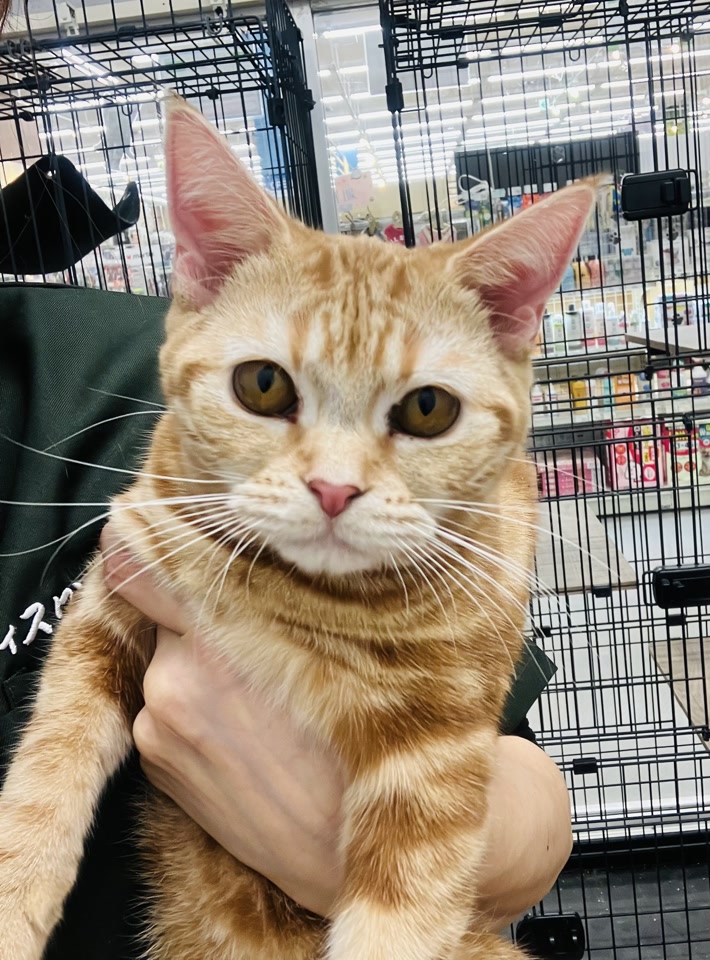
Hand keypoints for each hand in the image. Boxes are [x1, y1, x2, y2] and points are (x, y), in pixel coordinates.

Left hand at [101, 522, 570, 924]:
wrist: (352, 846)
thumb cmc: (368, 731)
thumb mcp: (340, 639)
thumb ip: (274, 587)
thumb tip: (224, 539)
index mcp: (221, 635)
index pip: (146, 562)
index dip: (151, 535)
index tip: (159, 521)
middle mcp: (174, 677)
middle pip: (171, 610)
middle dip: (206, 611)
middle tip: (258, 630)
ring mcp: (159, 724)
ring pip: (170, 660)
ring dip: (203, 662)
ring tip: (264, 696)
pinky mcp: (156, 766)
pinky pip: (164, 709)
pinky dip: (194, 708)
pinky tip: (247, 732)